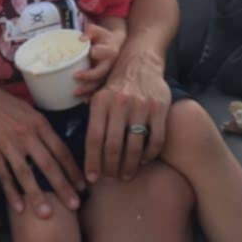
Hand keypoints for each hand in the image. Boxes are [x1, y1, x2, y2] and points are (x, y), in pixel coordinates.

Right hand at [0, 77, 86, 218]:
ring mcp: (8, 144)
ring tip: (47, 215)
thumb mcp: (29, 111)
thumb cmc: (5, 104)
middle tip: (75, 206)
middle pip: (47, 164)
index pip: (61, 150)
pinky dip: (11, 192)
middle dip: (63, 187)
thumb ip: (43, 129)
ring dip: (37, 195)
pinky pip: (3, 174)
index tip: (83, 186)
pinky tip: (19, 208)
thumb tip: (58, 150)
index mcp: (39, 123)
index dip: (72, 170)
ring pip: (25, 173)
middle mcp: (26, 134)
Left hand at [73, 23, 125, 99]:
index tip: (86, 53)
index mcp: (109, 51)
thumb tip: (80, 39)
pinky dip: (92, 96)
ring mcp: (109, 75)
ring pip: (99, 84)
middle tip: (74, 77)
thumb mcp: (97, 30)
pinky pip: (100, 91)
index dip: (93, 53)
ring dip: (88, 90)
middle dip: (88, 76)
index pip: (100, 53)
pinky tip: (84, 101)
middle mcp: (111, 65)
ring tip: (75, 93)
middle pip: (100, 73)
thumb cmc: (103, 37)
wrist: (117, 45)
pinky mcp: (108, 82)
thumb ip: (89, 31)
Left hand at [84, 49, 170, 183]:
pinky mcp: (159, 109)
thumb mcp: (98, 94)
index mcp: (101, 101)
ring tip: (125, 176)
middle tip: (111, 179)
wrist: (140, 62)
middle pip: (113, 146)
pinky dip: (149, 155)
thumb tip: (83, 148)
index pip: (93, 138)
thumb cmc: (116, 85)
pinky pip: (155, 140)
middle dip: (111, 168)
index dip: (92, 161)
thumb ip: (92, 118)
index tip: (92, 178)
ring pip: (134, 146)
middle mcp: (120, 103)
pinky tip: (143, 161)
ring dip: (129, 166)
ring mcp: (141, 106)